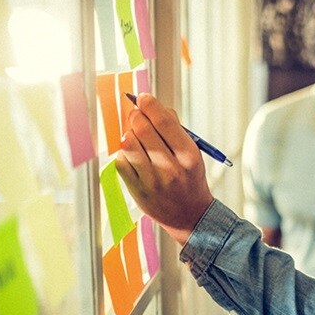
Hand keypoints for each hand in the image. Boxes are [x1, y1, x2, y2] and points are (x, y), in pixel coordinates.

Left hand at [116, 93, 214, 243]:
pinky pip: (121, 161)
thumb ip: (176, 130)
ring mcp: (152, 181)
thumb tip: (154, 107)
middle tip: (136, 114)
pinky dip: (124, 154)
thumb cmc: (190, 179)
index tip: (142, 97)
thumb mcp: (193, 154)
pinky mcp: (137, 190)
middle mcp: (171, 168)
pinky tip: (134, 156)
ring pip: (128, 143)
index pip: (164, 121)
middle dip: (136, 116)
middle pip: (143, 128)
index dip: (150, 104)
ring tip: (135, 136)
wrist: (189, 216)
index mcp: (189, 156)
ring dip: (129, 134)